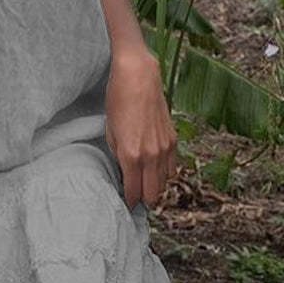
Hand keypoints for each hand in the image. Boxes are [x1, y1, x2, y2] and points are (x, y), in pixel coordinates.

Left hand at [105, 49, 176, 209]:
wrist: (138, 77)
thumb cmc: (118, 100)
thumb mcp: (110, 131)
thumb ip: (118, 155)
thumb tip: (124, 171)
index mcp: (130, 155)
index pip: (133, 191)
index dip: (129, 202)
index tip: (126, 205)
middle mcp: (150, 155)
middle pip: (152, 193)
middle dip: (144, 199)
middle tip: (136, 200)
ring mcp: (164, 148)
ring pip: (165, 182)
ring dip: (156, 187)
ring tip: (146, 188)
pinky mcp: (173, 139)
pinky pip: (173, 167)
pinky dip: (166, 173)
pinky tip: (156, 172)